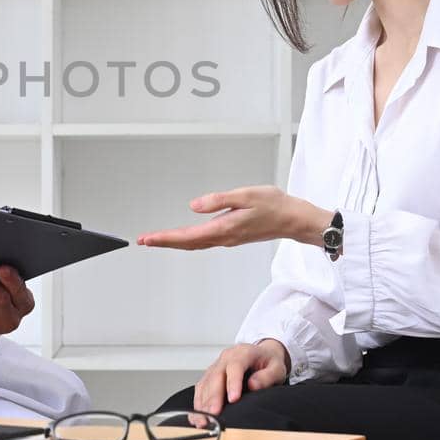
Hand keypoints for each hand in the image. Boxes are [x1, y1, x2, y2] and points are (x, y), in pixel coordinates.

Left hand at [137, 185, 315, 249]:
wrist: (295, 219)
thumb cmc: (275, 205)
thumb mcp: (245, 195)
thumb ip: (218, 200)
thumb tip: (193, 206)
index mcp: (224, 228)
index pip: (187, 236)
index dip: (165, 238)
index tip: (148, 239)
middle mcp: (224, 237)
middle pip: (187, 243)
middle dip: (165, 242)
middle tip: (144, 240)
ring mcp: (228, 238)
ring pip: (195, 244)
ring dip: (175, 242)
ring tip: (158, 239)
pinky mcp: (233, 236)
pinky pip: (204, 241)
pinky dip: (189, 240)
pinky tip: (184, 237)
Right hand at [193, 339, 289, 418]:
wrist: (262, 354)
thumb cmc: (268, 362)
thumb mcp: (276, 368)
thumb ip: (267, 377)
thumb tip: (254, 385)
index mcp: (243, 353)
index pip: (235, 366)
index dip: (233, 383)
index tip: (233, 399)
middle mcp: (226, 358)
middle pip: (216, 376)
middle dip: (214, 397)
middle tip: (214, 413)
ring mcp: (216, 366)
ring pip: (206, 383)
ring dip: (203, 402)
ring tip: (204, 419)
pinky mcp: (210, 375)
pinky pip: (201, 388)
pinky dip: (198, 403)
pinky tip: (198, 415)